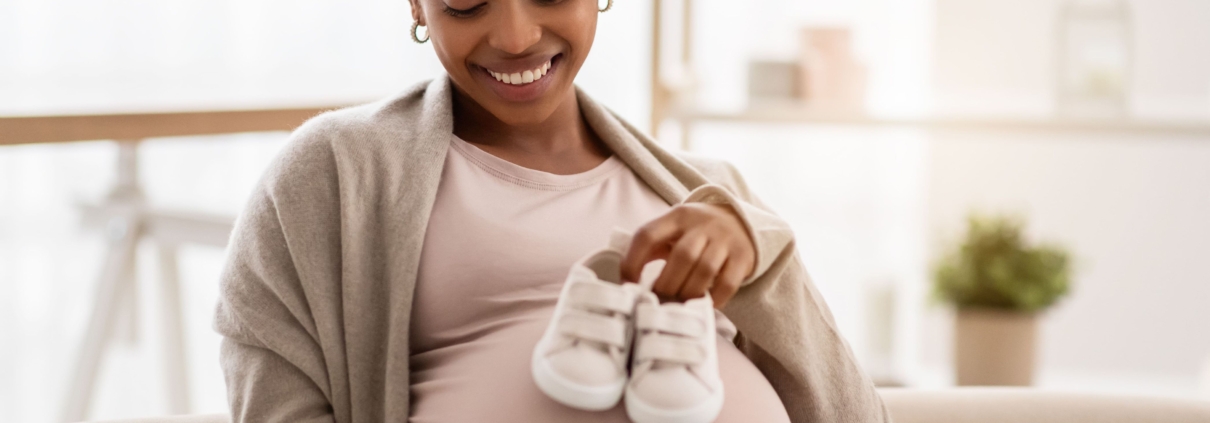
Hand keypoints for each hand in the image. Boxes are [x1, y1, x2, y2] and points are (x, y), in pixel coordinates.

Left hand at [620, 203, 756, 308]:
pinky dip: (714, 299)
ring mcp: (725, 239)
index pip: (647, 234)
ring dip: (688, 293)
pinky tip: (704, 305)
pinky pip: (727, 283)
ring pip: (705, 270)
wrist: (739, 221)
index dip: (632, 262)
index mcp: (676, 216)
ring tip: (679, 304)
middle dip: (666, 284)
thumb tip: (629, 282)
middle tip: (659, 299)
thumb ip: (651, 248)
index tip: (629, 283)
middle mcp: (702, 224)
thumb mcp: (672, 230)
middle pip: (681, 256)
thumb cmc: (695, 233)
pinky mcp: (743, 256)